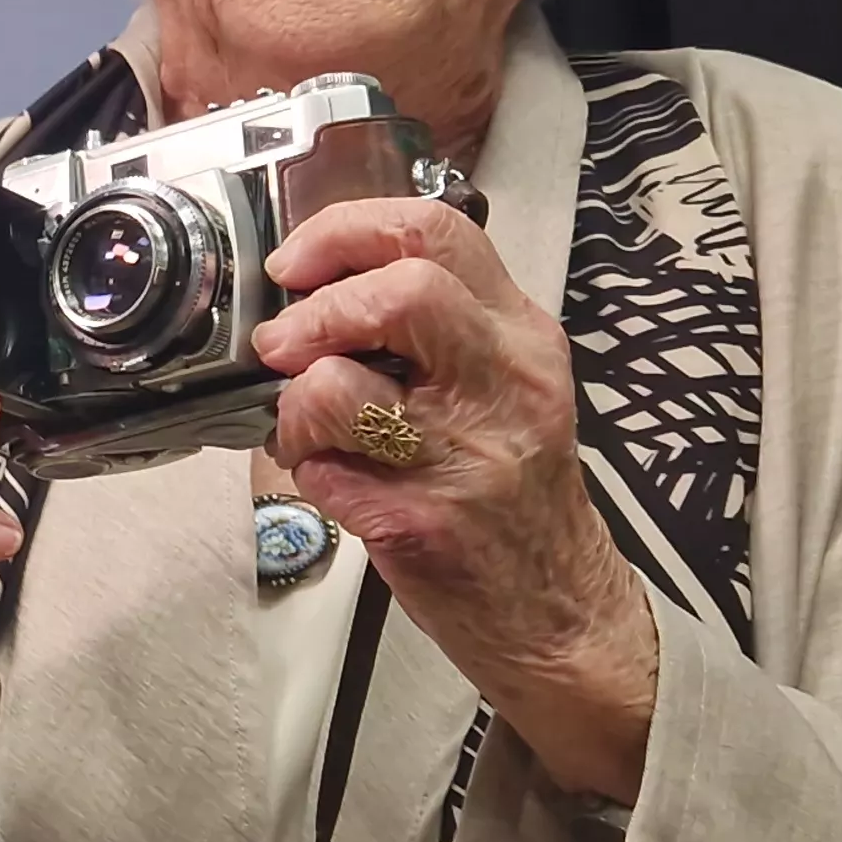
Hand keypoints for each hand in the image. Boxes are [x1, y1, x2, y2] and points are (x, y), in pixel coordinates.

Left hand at [252, 196, 660, 800]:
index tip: (295, 263)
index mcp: (520, 335)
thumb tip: (320, 285)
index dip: (344, 230)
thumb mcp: (503, 386)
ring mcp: (465, 453)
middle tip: (281, 343)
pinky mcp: (423, 520)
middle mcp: (504, 381)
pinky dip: (307, 468)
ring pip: (338, 383)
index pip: (437, 230)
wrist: (559, 611)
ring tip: (310, 432)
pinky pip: (326, 468)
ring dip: (294, 404)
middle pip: (402, 289)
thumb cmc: (512, 494)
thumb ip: (437, 328)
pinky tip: (334, 484)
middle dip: (315, 309)